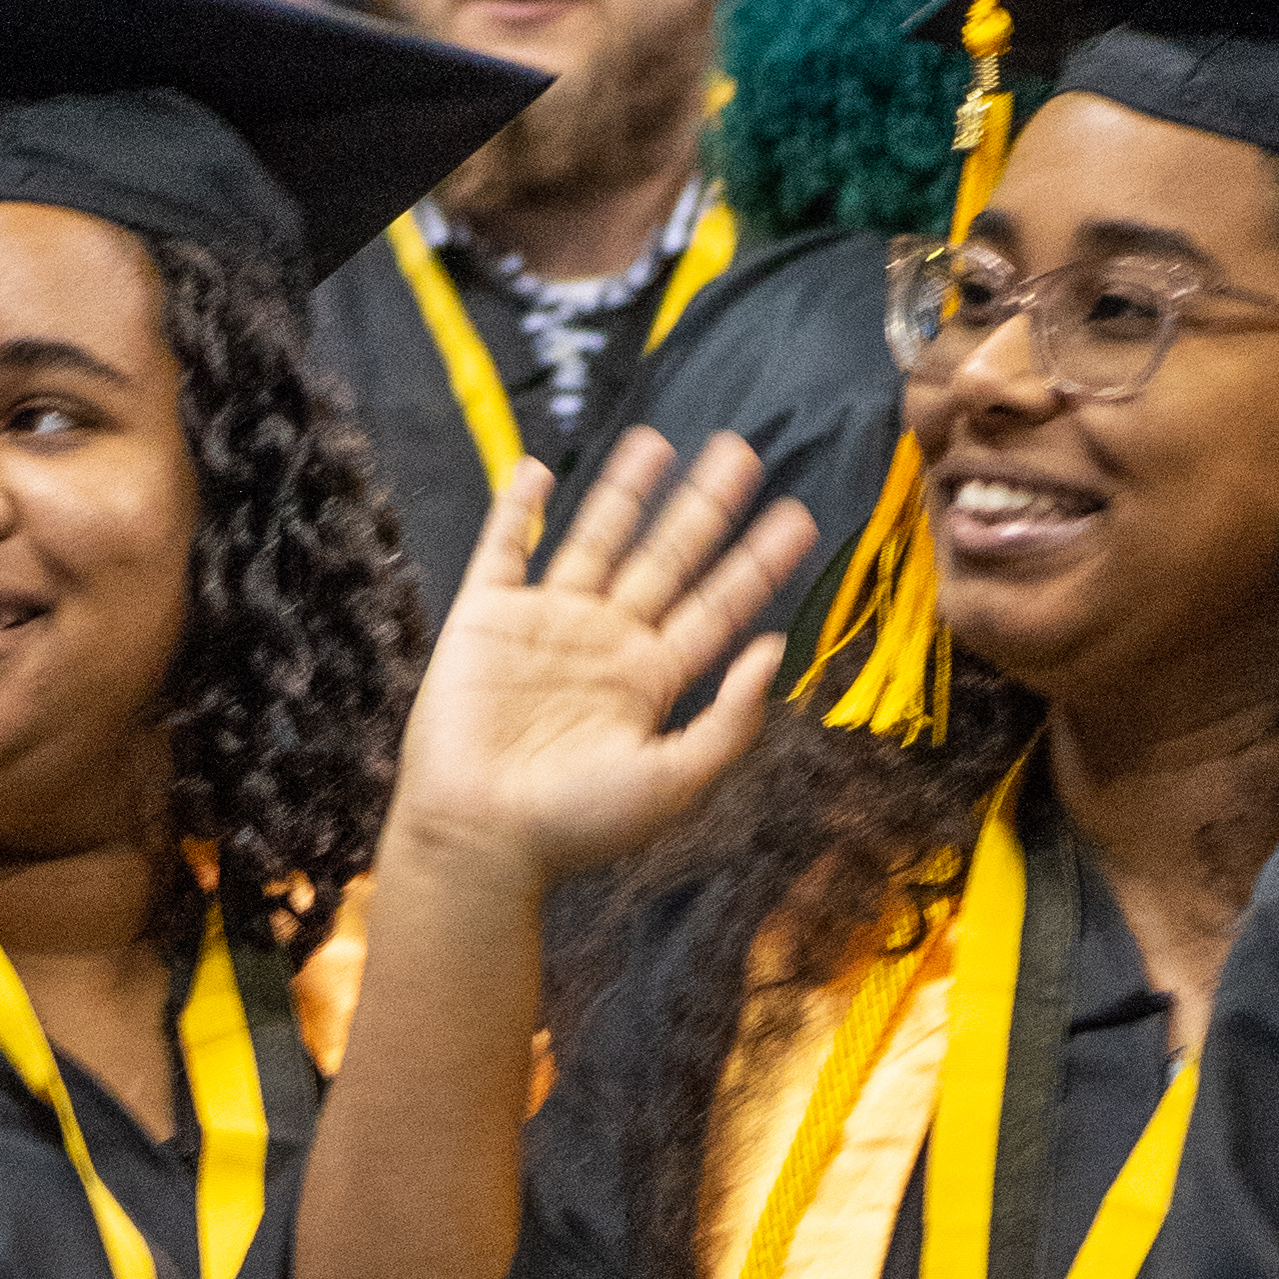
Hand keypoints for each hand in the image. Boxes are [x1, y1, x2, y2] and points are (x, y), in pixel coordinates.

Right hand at [386, 427, 820, 896]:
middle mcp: (605, 644)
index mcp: (650, 682)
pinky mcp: (485, 619)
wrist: (480, 838)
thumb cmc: (576, 826)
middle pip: (667, 557)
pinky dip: (517, 509)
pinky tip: (539, 470)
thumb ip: (730, 718)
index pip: (717, 607)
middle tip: (743, 451)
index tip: (797, 517)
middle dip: (705, 506)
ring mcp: (545, 626)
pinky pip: (504, 550)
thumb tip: (777, 648)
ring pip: (596, 539)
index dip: (757, 563)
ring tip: (658, 441)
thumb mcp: (675, 780)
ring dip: (625, 491)